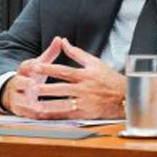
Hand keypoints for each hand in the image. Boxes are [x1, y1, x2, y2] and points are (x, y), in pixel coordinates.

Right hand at [1, 36, 63, 116]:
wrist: (14, 92)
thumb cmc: (32, 76)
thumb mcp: (40, 64)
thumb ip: (50, 53)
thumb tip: (59, 39)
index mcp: (23, 70)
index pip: (25, 66)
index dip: (30, 66)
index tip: (35, 66)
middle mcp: (17, 83)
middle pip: (19, 83)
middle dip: (26, 85)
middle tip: (34, 86)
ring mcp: (16, 97)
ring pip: (21, 100)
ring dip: (30, 104)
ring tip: (40, 107)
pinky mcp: (19, 110)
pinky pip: (26, 114)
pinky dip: (34, 116)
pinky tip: (44, 117)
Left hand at [10, 38, 125, 118]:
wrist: (127, 97)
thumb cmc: (110, 79)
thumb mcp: (95, 62)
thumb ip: (76, 53)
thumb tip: (63, 41)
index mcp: (85, 74)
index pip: (63, 71)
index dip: (48, 69)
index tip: (35, 67)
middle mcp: (84, 88)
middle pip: (60, 88)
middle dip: (44, 88)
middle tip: (29, 87)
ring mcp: (85, 102)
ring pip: (63, 103)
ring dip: (47, 104)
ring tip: (32, 103)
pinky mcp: (86, 113)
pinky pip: (68, 115)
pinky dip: (56, 115)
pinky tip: (45, 115)